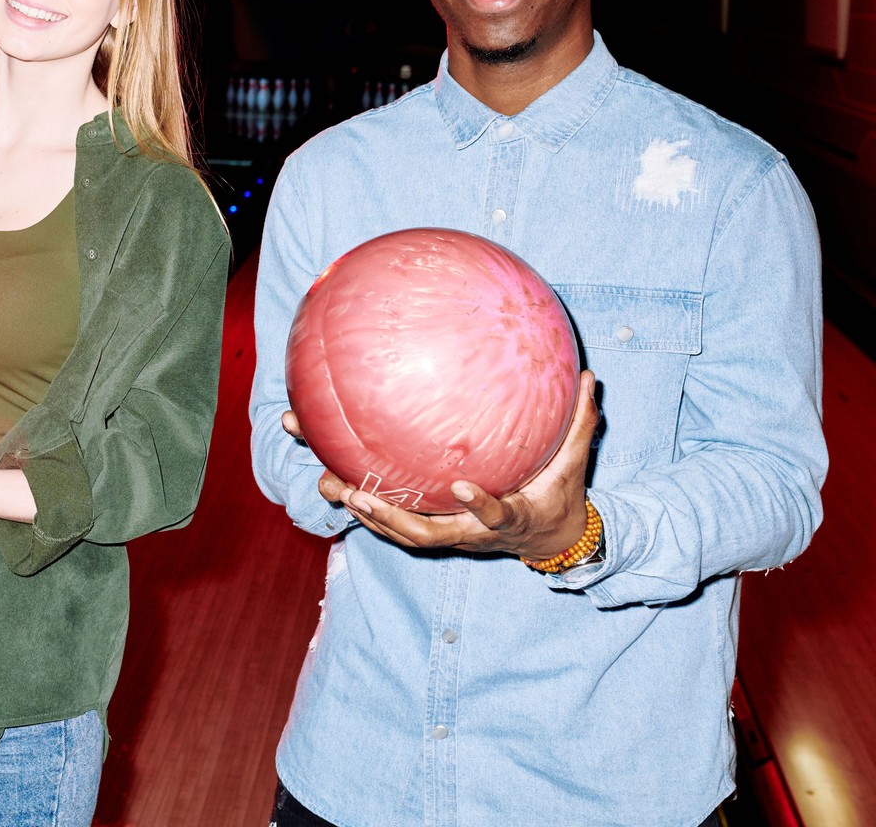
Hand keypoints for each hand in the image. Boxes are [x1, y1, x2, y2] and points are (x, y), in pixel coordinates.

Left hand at [330, 371, 599, 557]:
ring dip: (365, 512)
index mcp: (510, 517)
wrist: (553, 540)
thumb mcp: (574, 464)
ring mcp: (450, 535)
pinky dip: (365, 506)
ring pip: (400, 531)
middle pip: (425, 533)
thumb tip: (589, 377)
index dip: (479, 504)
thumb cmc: (560, 495)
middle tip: (357, 493)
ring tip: (329, 483)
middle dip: (390, 516)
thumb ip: (579, 423)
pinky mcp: (435, 529)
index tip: (461, 485)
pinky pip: (395, 522)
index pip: (495, 514)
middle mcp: (472, 532)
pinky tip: (333, 478)